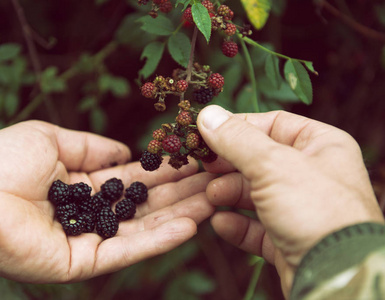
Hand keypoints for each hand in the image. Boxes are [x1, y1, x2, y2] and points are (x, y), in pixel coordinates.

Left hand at [0, 120, 214, 282]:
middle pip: (146, 205)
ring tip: (216, 200)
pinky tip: (191, 224)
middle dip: (182, 192)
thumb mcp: (50, 139)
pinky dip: (160, 240)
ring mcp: (90, 240)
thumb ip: (91, 146)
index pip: (133, 179)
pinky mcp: (84, 262)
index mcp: (81, 184)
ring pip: (144, 229)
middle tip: (219, 181)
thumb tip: (126, 151)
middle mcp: (91, 213)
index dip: (163, 171)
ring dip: (181, 214)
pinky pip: (128, 251)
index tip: (195, 160)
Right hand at [196, 105, 383, 294]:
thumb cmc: (316, 210)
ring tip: (210, 197)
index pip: (272, 124)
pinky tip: (221, 223)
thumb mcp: (272, 164)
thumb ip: (236, 139)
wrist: (337, 276)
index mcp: (321, 145)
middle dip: (228, 165)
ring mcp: (300, 208)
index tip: (207, 133)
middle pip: (258, 160)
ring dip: (228, 194)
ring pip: (254, 194)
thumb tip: (207, 114)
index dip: (238, 128)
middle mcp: (312, 174)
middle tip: (203, 167)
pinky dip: (237, 224)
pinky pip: (256, 227)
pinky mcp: (288, 238)